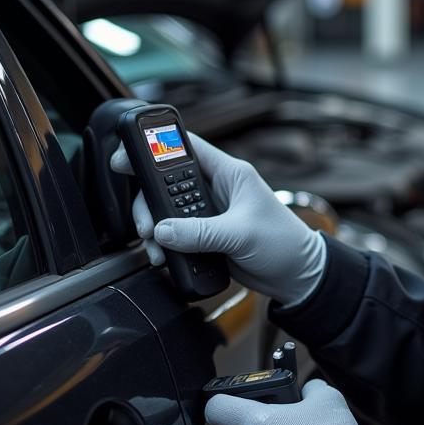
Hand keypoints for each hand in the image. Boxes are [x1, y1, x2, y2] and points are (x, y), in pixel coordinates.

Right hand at [110, 133, 326, 304]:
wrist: (297, 277)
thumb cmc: (284, 243)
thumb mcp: (242, 233)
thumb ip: (201, 232)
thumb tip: (163, 231)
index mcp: (228, 173)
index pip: (185, 148)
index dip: (154, 147)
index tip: (126, 158)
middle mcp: (215, 189)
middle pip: (166, 184)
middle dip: (149, 202)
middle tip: (144, 224)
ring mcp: (209, 214)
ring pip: (166, 212)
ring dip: (154, 229)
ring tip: (153, 247)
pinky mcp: (205, 237)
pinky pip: (174, 235)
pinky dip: (163, 245)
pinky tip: (162, 256)